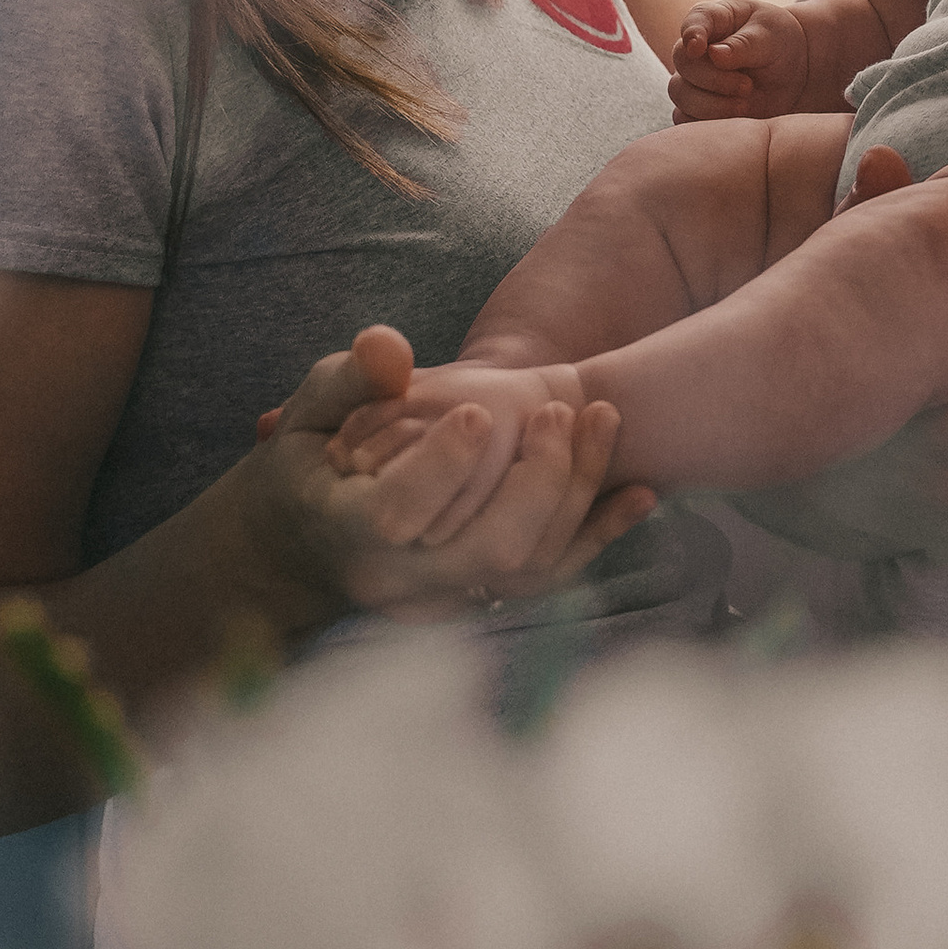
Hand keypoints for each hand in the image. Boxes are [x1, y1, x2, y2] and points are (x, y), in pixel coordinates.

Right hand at [259, 329, 651, 617]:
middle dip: (537, 478)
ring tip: (602, 419)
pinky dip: (600, 534)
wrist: (305, 550)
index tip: (478, 411)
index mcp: (346, 529)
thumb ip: (351, 379)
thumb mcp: (311, 411)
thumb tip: (390, 349)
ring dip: (579, 494)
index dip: (442, 466)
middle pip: (488, 550)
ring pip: (531, 566)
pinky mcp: (485, 599)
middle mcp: (401, 580)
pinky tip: (642, 491)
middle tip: (560, 410)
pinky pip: (552, 578)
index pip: (399, 514)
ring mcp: (448, 598)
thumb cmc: (308, 465)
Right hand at [672, 0, 809, 121]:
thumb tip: (714, 54)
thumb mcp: (770, 35)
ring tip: (744, 104)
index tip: (698, 47)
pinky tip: (733, 118)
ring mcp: (692, 79)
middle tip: (747, 86)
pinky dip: (706, 123)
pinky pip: (684, 119)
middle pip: (684, 63)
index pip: (693, 22)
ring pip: (681, 94)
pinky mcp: (696, 107)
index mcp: (712, 19)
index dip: (692, 33)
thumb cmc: (778, 42)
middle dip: (714, 79)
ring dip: (711, 105)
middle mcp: (694, 49)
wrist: (790, 73)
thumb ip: (744, 44)